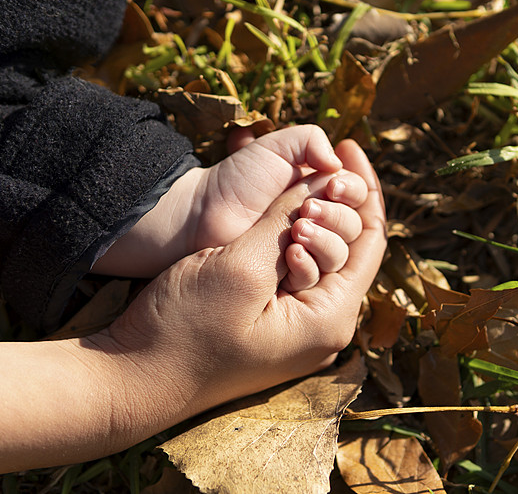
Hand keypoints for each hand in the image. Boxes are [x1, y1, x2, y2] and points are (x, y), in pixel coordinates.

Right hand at [0, 140, 385, 471]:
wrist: (132, 383)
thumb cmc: (183, 330)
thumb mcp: (240, 266)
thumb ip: (286, 221)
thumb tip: (323, 181)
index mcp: (330, 319)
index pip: (371, 241)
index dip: (366, 189)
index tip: (349, 146)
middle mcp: (325, 329)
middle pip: (351, 250)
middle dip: (335, 205)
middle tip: (311, 173)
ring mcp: (299, 332)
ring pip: (324, 260)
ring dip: (312, 222)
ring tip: (293, 197)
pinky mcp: (274, 328)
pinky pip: (298, 274)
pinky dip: (292, 241)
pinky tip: (278, 221)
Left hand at [92, 125, 363, 277]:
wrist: (201, 214)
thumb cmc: (236, 180)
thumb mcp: (276, 147)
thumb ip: (311, 140)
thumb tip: (338, 163)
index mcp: (321, 194)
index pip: (358, 196)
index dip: (353, 189)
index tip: (333, 184)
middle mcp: (319, 225)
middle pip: (354, 226)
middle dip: (337, 215)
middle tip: (307, 208)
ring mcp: (306, 254)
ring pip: (340, 254)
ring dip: (326, 239)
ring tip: (298, 228)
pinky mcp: (290, 281)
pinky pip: (316, 277)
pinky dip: (308, 264)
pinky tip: (291, 251)